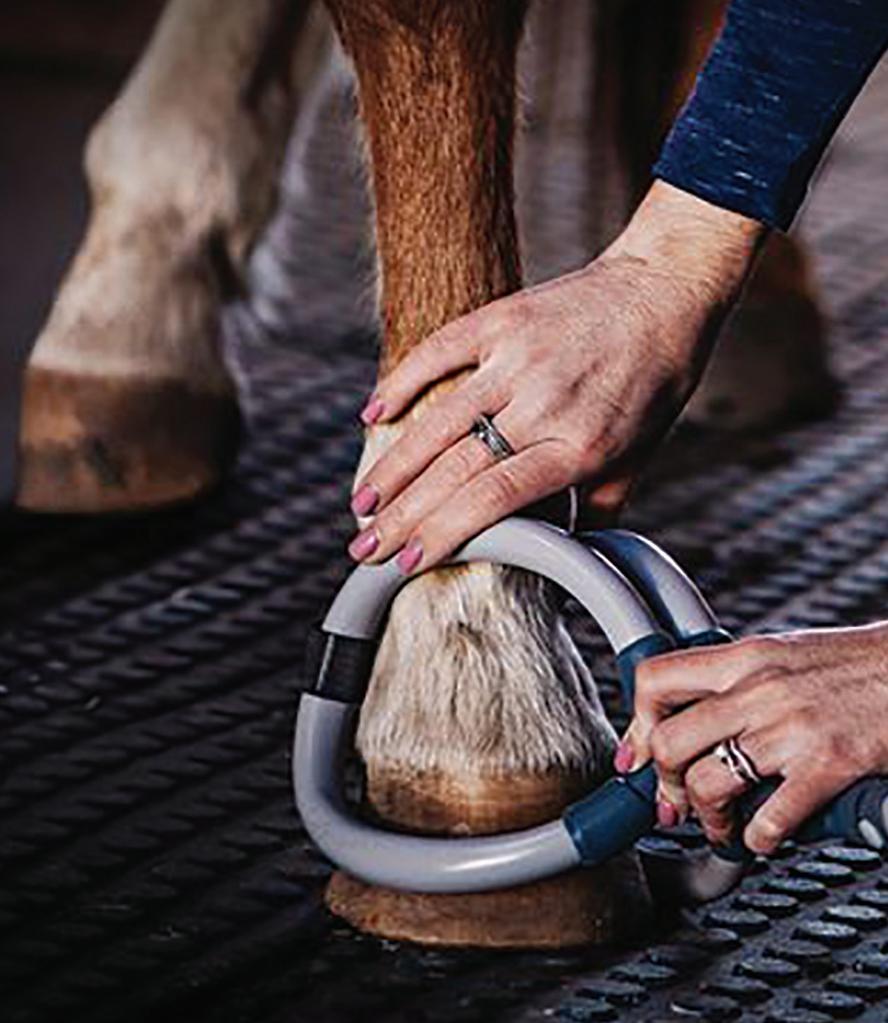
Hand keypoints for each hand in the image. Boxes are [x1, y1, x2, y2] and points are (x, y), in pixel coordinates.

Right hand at [348, 182, 764, 573]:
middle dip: (403, 517)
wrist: (665, 291)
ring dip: (392, 467)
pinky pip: (438, 353)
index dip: (445, 533)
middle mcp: (544, 404)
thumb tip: (558, 554)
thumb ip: (594, 510)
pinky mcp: (502, 320)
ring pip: (437, 422)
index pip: (494, 500)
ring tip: (363, 504)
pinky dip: (400, 384)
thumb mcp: (636, 457)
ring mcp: (518, 358)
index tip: (410, 560)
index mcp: (579, 446)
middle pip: (455, 470)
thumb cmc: (652, 383)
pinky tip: (371, 416)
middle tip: (366, 548)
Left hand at [618, 624, 887, 853]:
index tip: (636, 758)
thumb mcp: (782, 655)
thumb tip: (692, 716)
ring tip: (721, 826)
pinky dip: (758, 839)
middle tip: (676, 802)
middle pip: (669, 742)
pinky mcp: (829, 765)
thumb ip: (736, 681)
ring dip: (707, 819)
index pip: (656, 681)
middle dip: (665, 783)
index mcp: (743, 658)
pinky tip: (764, 837)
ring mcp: (792, 728)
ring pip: (708, 783)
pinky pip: (770, 819)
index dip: (636, 725)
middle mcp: (758, 689)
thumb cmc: (856, 666)